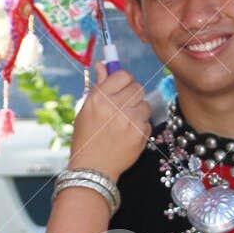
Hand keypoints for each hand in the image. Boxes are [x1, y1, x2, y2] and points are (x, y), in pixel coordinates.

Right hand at [66, 64, 150, 179]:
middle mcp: (115, 107)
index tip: (121, 87)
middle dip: (132, 95)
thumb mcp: (86, 109)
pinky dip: (140, 127)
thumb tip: (102, 64)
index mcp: (99, 98)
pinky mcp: (140, 134)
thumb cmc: (87, 137)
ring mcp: (129, 121)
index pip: (123, 75)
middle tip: (124, 106)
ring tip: (124, 123)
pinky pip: (147, 121)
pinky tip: (128, 135)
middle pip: (138, 87)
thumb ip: (98, 85)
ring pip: (145, 104)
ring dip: (138, 111)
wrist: (93, 168)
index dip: (123, 80)